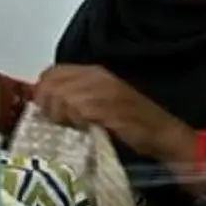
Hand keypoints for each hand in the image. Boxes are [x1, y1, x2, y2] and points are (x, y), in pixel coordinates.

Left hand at [34, 65, 193, 161]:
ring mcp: (103, 90)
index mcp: (94, 72)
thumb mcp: (99, 102)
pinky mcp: (108, 106)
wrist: (160, 134)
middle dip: (49, 105)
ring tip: (77, 125)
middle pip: (52, 83)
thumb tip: (44, 100)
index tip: (49, 111)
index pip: (52, 72)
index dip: (44, 91)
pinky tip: (86, 128)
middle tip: (63, 121)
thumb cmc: (131, 123)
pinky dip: (77, 121)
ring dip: (63, 115)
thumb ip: (74, 97)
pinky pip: (78, 109)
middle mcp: (97, 76)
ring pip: (62, 96)